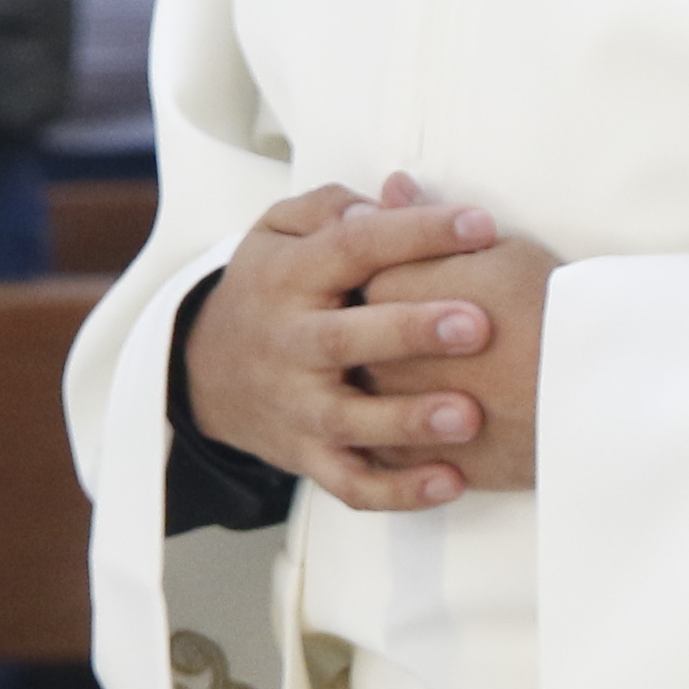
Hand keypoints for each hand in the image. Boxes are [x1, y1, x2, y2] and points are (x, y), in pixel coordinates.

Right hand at [176, 175, 552, 513]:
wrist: (206, 372)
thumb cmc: (269, 289)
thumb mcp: (277, 232)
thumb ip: (332, 207)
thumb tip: (393, 197)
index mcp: (288, 277)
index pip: (353, 246)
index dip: (416, 233)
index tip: (482, 224)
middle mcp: (289, 343)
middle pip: (346, 338)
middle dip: (411, 332)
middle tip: (478, 324)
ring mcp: (297, 406)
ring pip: (350, 421)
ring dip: (409, 421)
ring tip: (469, 416)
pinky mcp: (306, 456)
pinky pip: (350, 483)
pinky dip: (398, 492)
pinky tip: (451, 481)